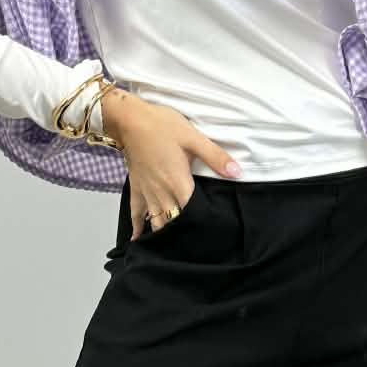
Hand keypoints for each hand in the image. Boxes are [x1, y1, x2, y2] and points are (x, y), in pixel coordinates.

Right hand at [101, 91, 240, 237]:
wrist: (130, 119)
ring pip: (156, 221)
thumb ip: (215, 157)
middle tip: (196, 245)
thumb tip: (236, 172)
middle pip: (174, 221)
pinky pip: (136, 212)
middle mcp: (161, 192)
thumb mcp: (193, 137)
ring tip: (174, 247)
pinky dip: (138, 227)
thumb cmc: (161, 126)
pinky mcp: (136, 187)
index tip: (211, 233)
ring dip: (164, 233)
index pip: (191, 211)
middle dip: (184, 233)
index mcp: (178, 182)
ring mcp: (147, 191)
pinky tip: (138, 240)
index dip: (201, 224)